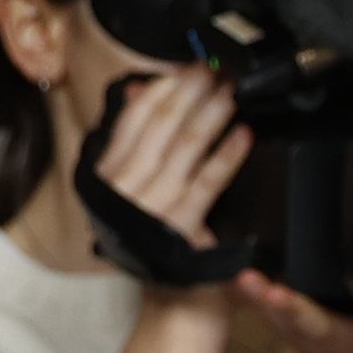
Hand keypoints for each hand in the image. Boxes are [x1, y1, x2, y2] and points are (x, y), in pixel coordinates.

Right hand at [86, 64, 250, 251]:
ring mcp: (156, 202)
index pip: (134, 117)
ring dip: (213, 112)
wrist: (149, 285)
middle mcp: (129, 183)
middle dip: (192, 90)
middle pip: (164, 123)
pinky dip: (228, 154)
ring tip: (232, 91)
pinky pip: (209, 181)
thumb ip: (127, 136)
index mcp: (109, 170)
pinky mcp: (184, 222)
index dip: (163, 88)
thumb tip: (137, 88)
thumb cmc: (135, 226)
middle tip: (215, 69)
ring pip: (187, 144)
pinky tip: (243, 134)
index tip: (183, 67)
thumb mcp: (119, 181)